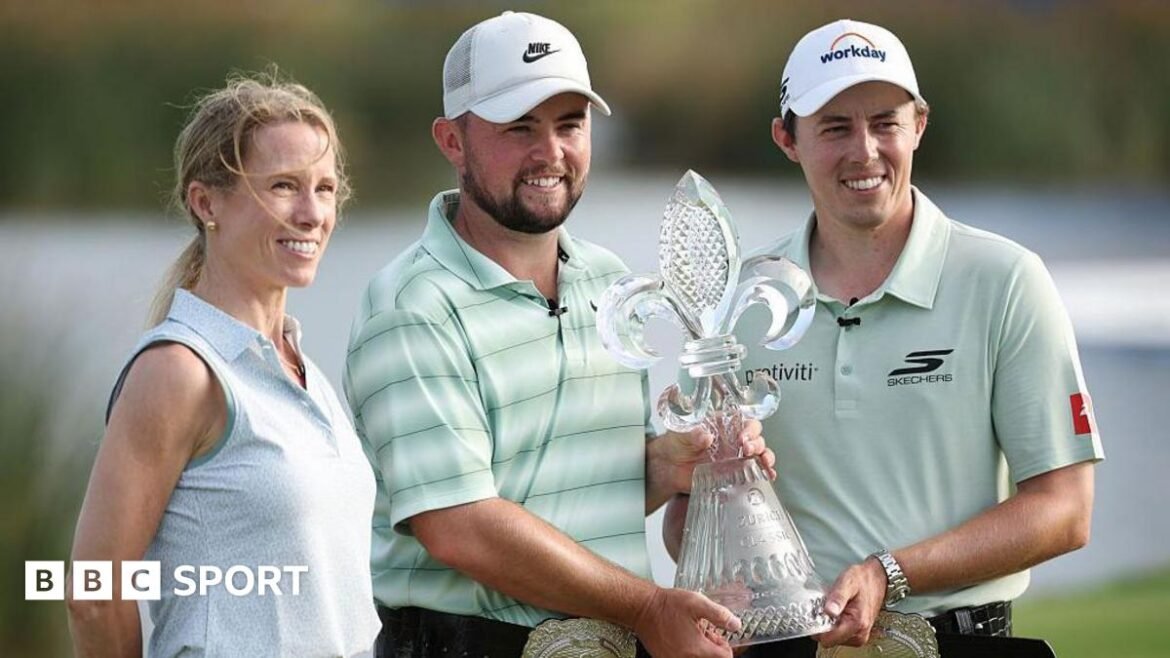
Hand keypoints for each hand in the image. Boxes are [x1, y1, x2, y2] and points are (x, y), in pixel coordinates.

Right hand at [633, 587, 740, 657]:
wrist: (643, 608)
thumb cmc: (667, 605)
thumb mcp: (697, 603)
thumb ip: (719, 615)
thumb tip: (736, 625)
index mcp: (697, 649)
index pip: (725, 657)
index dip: (724, 646)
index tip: (717, 635)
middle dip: (713, 650)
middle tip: (706, 634)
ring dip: (700, 652)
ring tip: (693, 635)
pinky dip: (687, 653)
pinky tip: (682, 639)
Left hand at [654, 419, 773, 494]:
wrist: (668, 467)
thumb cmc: (676, 444)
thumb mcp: (681, 435)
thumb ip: (693, 434)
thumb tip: (704, 435)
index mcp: (724, 426)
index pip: (744, 421)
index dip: (748, 428)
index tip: (743, 437)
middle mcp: (733, 440)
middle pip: (756, 437)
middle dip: (757, 443)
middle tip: (747, 449)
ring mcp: (736, 457)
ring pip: (760, 454)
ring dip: (765, 457)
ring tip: (763, 462)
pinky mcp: (734, 473)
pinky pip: (755, 472)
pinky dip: (764, 473)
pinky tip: (768, 475)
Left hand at [814, 557, 886, 646]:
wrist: (879, 579)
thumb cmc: (864, 580)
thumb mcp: (848, 582)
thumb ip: (837, 597)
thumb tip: (829, 611)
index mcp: (857, 623)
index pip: (828, 639)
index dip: (818, 627)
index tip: (816, 613)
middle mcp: (860, 634)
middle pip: (829, 640)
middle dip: (823, 625)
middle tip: (826, 607)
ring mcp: (860, 635)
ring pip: (833, 638)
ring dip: (830, 624)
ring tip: (834, 608)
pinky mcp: (859, 634)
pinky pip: (840, 635)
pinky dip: (836, 624)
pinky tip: (839, 612)